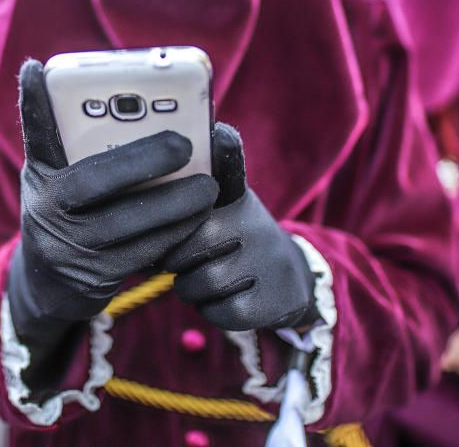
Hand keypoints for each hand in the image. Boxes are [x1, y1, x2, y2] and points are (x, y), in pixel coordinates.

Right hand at [8, 60, 217, 338]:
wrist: (48, 286)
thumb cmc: (72, 214)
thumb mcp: (64, 181)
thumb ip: (88, 150)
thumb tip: (146, 111)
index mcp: (41, 174)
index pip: (36, 132)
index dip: (33, 100)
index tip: (37, 68)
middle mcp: (45, 207)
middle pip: (91, 179)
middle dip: (142, 159)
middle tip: (184, 143)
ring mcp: (66, 245)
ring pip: (124, 220)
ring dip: (173, 202)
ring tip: (207, 185)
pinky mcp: (91, 276)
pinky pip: (142, 251)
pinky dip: (174, 231)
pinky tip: (198, 215)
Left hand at [164, 123, 316, 331]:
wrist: (292, 275)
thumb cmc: (238, 234)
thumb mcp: (225, 199)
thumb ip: (197, 177)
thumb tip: (181, 146)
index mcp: (238, 200)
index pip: (192, 210)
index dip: (171, 229)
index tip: (167, 233)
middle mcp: (258, 227)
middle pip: (193, 247)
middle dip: (176, 261)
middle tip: (179, 263)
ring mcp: (269, 265)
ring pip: (205, 282)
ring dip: (191, 289)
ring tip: (197, 281)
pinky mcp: (273, 301)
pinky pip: (224, 312)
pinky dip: (212, 311)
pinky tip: (218, 301)